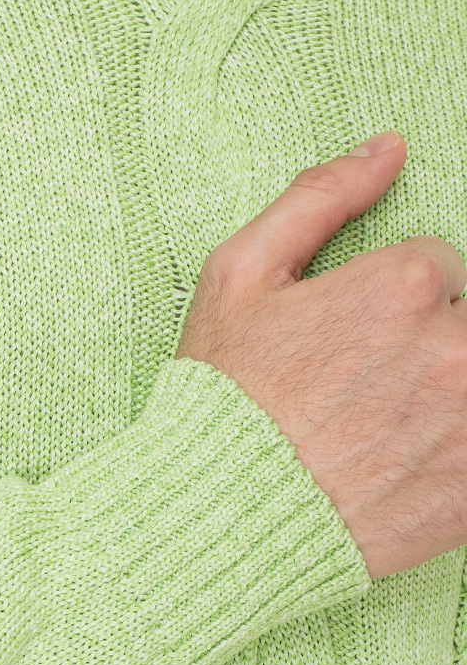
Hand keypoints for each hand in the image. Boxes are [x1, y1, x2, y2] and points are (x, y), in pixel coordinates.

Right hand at [176, 131, 466, 578]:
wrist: (222, 518)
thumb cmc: (224, 396)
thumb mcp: (238, 275)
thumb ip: (320, 197)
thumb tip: (389, 146)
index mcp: (402, 284)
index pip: (438, 264)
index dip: (392, 296)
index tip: (351, 336)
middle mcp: (455, 346)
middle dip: (431, 339)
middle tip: (373, 384)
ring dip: (447, 388)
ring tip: (394, 418)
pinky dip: (456, 443)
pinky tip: (416, 456)